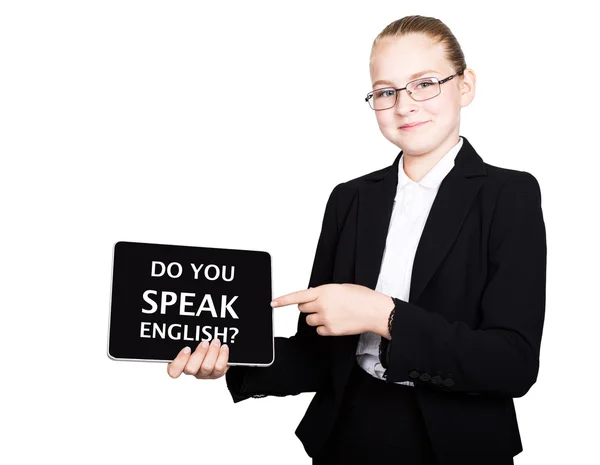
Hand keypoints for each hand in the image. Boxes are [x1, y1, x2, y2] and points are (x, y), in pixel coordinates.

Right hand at [167, 338, 229, 379]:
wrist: (215, 349)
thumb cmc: (197, 341)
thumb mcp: (190, 338)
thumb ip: (186, 336)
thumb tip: (185, 324)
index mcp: (179, 363)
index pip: (173, 371)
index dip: (180, 361)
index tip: (187, 348)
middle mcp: (190, 370)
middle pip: (190, 369)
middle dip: (199, 354)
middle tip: (205, 342)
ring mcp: (203, 373)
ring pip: (206, 367)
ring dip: (212, 352)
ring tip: (216, 341)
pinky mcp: (216, 374)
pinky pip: (219, 368)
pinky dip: (223, 355)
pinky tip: (223, 347)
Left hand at [271, 283, 390, 336]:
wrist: (374, 311)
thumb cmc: (362, 297)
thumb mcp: (341, 288)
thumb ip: (324, 292)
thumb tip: (312, 296)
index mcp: (324, 291)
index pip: (298, 296)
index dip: (283, 300)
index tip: (273, 303)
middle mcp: (322, 304)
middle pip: (302, 309)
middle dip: (308, 307)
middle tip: (321, 306)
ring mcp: (325, 318)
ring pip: (309, 321)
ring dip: (316, 318)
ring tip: (332, 314)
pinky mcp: (330, 330)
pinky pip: (319, 330)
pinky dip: (324, 328)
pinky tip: (336, 322)